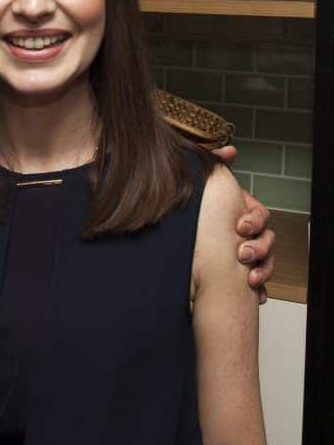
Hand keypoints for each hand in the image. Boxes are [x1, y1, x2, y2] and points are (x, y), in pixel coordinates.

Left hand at [211, 147, 274, 302]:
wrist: (177, 250)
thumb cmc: (198, 217)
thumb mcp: (204, 192)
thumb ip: (216, 168)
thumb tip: (229, 150)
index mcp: (242, 215)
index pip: (259, 215)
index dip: (253, 220)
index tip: (239, 226)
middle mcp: (248, 236)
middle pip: (266, 240)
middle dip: (258, 247)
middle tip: (242, 253)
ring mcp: (247, 257)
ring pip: (267, 263)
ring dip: (262, 270)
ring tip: (250, 277)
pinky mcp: (241, 277)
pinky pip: (259, 285)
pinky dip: (259, 290)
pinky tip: (255, 295)